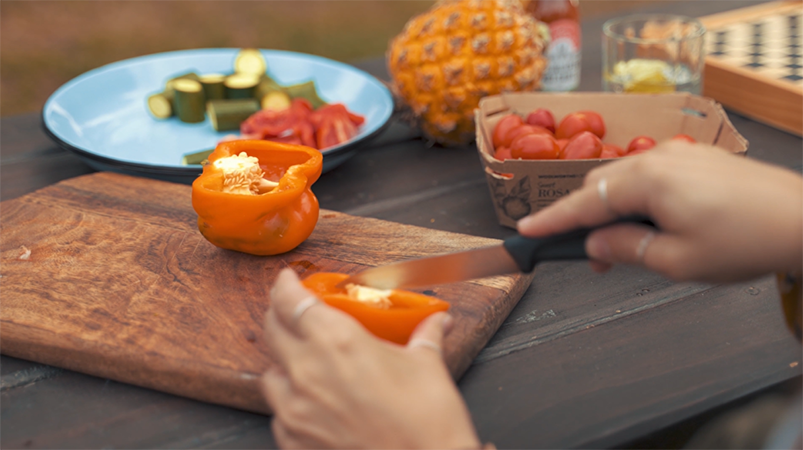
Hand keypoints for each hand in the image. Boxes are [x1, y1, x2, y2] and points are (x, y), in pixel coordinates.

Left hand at [262, 269, 480, 449]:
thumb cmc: (428, 423)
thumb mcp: (428, 367)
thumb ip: (426, 337)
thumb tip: (439, 322)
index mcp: (339, 342)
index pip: (293, 302)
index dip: (285, 286)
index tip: (287, 280)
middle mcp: (309, 372)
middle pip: (272, 331)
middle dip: (280, 317)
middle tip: (294, 314)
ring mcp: (297, 410)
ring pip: (270, 374)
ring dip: (282, 363)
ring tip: (304, 363)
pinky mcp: (294, 441)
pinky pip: (279, 414)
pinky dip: (291, 404)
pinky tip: (312, 403)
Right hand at [517, 142, 802, 281]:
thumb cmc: (744, 241)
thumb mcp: (676, 260)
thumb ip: (625, 248)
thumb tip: (594, 245)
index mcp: (648, 181)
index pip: (585, 202)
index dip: (553, 220)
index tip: (526, 230)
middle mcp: (659, 159)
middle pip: (600, 185)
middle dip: (585, 218)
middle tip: (588, 258)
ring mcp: (681, 154)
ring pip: (626, 179)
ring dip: (613, 209)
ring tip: (622, 246)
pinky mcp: (700, 158)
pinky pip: (652, 175)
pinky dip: (638, 198)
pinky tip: (652, 223)